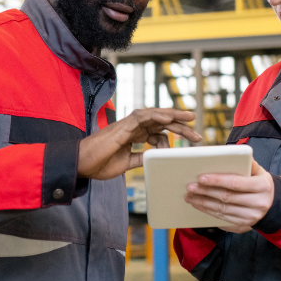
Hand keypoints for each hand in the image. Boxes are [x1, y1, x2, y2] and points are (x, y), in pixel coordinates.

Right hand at [77, 108, 201, 180]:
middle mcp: (134, 128)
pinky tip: (169, 119)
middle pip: (162, 122)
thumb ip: (140, 159)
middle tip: (198, 135)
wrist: (82, 165)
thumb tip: (155, 159)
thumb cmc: (100, 163)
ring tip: (190, 117)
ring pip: (155, 115)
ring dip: (173, 115)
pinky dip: (156, 116)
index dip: (175, 137)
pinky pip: (142, 117)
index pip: (160, 132)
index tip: (189, 144)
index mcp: (135, 136)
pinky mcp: (123, 125)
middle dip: (181, 126)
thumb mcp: (127, 164)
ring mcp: (128, 125)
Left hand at [184, 158, 275, 232]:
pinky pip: (222, 218)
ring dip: (203, 203)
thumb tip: (230, 152)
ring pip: (222, 209)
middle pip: (227, 197)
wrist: (271, 205)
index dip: (218, 181)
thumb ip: (246, 163)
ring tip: (190, 196)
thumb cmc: (260, 183)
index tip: (201, 178)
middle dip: (206, 192)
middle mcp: (258, 203)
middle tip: (190, 187)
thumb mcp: (259, 171)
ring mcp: (251, 216)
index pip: (236, 183)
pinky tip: (198, 204)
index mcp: (263, 186)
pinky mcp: (243, 224)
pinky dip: (208, 211)